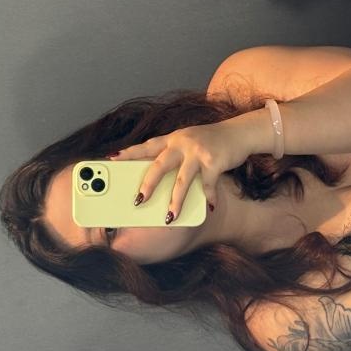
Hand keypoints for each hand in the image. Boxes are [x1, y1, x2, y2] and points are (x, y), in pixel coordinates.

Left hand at [110, 121, 249, 221]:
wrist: (239, 132)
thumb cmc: (210, 141)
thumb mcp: (187, 141)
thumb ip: (171, 153)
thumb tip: (153, 176)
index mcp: (173, 139)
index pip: (146, 146)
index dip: (128, 153)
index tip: (111, 160)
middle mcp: (182, 144)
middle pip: (160, 166)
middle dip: (147, 185)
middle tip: (137, 201)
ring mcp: (198, 153)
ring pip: (182, 181)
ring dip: (175, 201)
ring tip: (169, 218)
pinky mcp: (215, 162)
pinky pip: (208, 185)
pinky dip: (209, 197)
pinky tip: (209, 207)